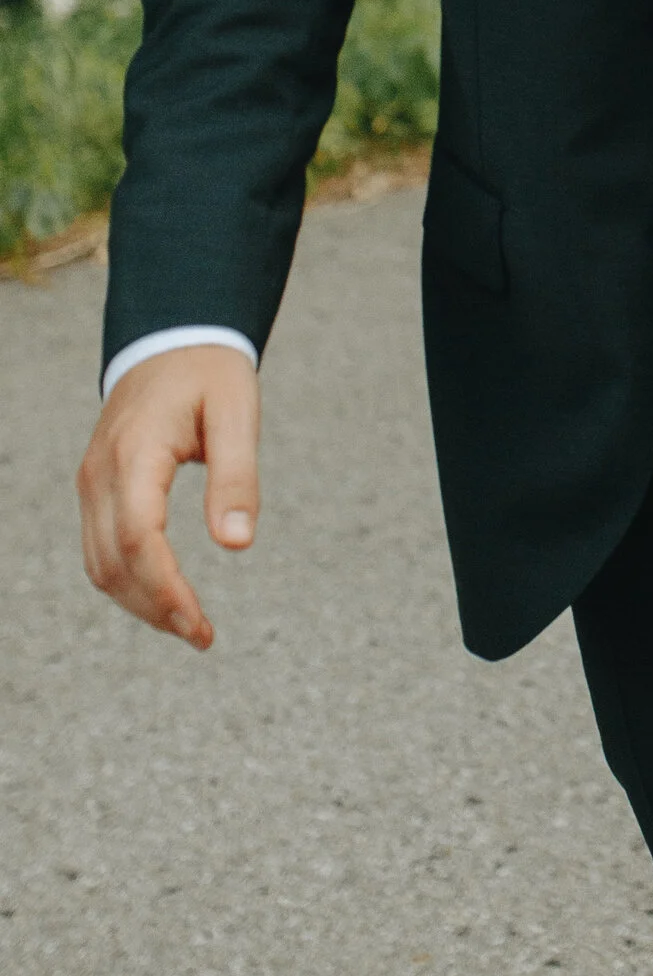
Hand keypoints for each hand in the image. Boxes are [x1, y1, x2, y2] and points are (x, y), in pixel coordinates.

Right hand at [76, 344, 261, 649]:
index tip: (200, 624)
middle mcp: (101, 474)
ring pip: (99, 564)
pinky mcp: (96, 488)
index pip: (138, 539)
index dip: (166, 589)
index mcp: (135, 453)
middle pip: (112, 562)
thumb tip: (237, 545)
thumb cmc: (210, 372)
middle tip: (202, 636)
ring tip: (189, 625)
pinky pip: (100, 549)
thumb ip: (238, 475)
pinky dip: (127, 581)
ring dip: (139, 602)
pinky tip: (164, 596)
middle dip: (155, 608)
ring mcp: (91, 482)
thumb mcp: (238, 412)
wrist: (170, 339)